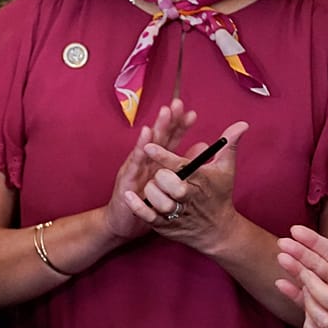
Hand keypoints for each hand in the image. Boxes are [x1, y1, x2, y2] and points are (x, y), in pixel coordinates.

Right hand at [102, 98, 197, 240]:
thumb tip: (204, 146)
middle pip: (160, 137)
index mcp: (158, 161)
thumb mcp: (168, 185)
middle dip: (169, 120)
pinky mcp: (128, 178)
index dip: (180, 126)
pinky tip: (146, 134)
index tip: (192, 113)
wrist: (124, 223)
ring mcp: (136, 167)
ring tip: (165, 112)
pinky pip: (135, 161)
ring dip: (157, 127)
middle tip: (177, 103)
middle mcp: (147, 160)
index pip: (171, 140)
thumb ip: (185, 164)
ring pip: (148, 144)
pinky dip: (141, 147)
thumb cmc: (146, 203)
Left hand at [121, 120, 248, 255]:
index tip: (149, 146)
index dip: (164, 156)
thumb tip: (242, 124)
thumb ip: (229, 145)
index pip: (181, 166)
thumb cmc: (219, 195)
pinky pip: (148, 217)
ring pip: (157, 199)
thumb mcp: (225, 169)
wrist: (217, 231)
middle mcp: (187, 197)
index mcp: (200, 180)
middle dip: (161, 176)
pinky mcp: (166, 226)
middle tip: (160, 174)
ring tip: (153, 186)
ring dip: (152, 191)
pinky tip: (129, 195)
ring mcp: (176, 213)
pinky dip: (138, 207)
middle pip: (170, 184)